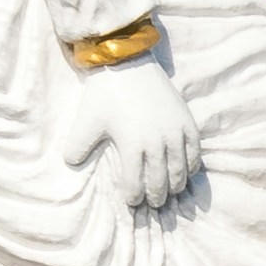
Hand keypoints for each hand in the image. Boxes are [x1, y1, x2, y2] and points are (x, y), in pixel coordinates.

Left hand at [47, 34, 200, 217]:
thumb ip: (77, 147)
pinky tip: (185, 173)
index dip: (133, 197)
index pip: (135, 183)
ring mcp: (175, 131)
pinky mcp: (186, 121)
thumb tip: (72, 165)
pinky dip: (191, 166)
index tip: (132, 202)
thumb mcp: (86, 121)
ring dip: (175, 185)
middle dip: (156, 197)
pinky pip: (194, 152)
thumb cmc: (104, 93)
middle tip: (152, 204)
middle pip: (160, 182)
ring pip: (180, 170)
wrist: (127, 62)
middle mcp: (157, 142)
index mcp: (132, 145)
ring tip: (170, 192)